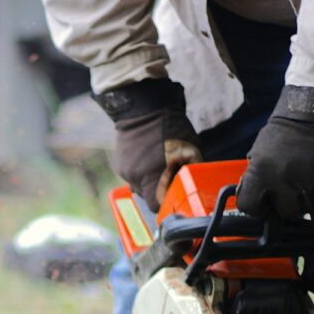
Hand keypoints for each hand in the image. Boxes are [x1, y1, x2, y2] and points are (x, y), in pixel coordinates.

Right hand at [95, 79, 202, 206]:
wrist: (143, 107)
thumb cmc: (170, 128)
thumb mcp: (191, 150)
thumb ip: (191, 172)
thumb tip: (194, 185)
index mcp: (152, 179)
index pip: (156, 206)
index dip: (166, 203)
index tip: (173, 195)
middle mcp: (135, 179)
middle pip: (147, 197)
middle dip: (158, 190)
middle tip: (169, 175)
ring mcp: (125, 172)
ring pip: (139, 186)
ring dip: (148, 180)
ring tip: (157, 164)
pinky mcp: (119, 164)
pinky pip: (132, 175)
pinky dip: (140, 170)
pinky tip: (147, 156)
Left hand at [237, 86, 313, 222]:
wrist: (312, 113)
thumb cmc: (282, 135)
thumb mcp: (257, 155)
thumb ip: (255, 180)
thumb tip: (255, 204)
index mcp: (260, 172)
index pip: (250, 206)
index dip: (257, 207)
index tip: (264, 203)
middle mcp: (283, 181)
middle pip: (283, 212)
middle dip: (286, 203)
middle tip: (291, 187)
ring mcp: (309, 184)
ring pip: (305, 211)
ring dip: (306, 203)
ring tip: (307, 183)